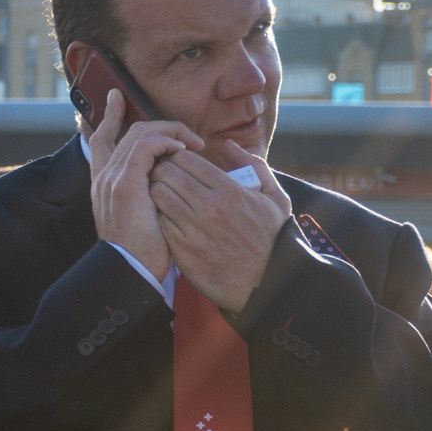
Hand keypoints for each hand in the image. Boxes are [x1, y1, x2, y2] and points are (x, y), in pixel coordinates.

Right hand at [88, 89, 198, 282]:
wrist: (131, 274)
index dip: (109, 118)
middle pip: (122, 131)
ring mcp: (111, 179)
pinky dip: (165, 142)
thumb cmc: (144, 255)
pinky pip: (143, 146)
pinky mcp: (125, 184)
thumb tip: (168, 185)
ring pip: (138, 134)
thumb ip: (149, 197)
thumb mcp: (145, 220)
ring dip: (169, 133)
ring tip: (191, 143)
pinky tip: (183, 150)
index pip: (101, 141)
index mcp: (105, 186)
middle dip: (153, 121)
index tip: (117, 99)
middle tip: (185, 133)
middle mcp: (104, 178)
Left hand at [149, 148, 292, 312]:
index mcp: (229, 190)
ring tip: (161, 193)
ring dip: (156, 190)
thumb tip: (230, 145)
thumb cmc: (273, 240)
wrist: (267, 285)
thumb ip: (254, 166)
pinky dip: (158, 216)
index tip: (178, 162)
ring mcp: (194, 230)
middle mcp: (209, 207)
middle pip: (166, 173)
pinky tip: (164, 216)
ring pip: (157, 195)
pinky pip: (159, 223)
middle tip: (163, 174)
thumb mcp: (275, 198)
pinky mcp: (183, 251)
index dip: (177, 155)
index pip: (186, 159)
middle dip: (161, 168)